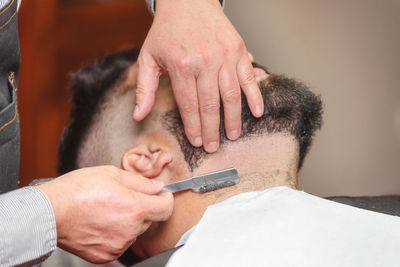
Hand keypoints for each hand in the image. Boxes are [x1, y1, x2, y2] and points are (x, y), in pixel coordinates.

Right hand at [36, 166, 172, 263]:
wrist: (51, 211)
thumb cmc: (77, 190)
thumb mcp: (112, 174)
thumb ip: (140, 182)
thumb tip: (156, 187)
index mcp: (135, 208)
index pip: (165, 208)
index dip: (165, 199)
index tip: (161, 196)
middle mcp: (130, 229)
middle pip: (149, 219)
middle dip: (141, 208)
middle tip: (123, 198)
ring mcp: (118, 244)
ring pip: (134, 231)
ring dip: (127, 221)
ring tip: (107, 210)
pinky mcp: (106, 255)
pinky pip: (120, 243)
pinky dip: (115, 234)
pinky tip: (101, 223)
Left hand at [133, 0, 262, 152]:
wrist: (187, 0)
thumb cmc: (167, 30)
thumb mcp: (148, 57)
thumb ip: (144, 88)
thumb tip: (138, 115)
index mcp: (181, 65)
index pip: (189, 105)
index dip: (193, 127)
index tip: (197, 142)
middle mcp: (205, 61)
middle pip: (210, 105)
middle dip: (212, 130)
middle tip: (214, 147)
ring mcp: (224, 55)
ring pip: (231, 95)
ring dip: (232, 119)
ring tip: (232, 135)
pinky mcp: (238, 49)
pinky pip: (248, 78)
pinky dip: (254, 96)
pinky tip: (256, 112)